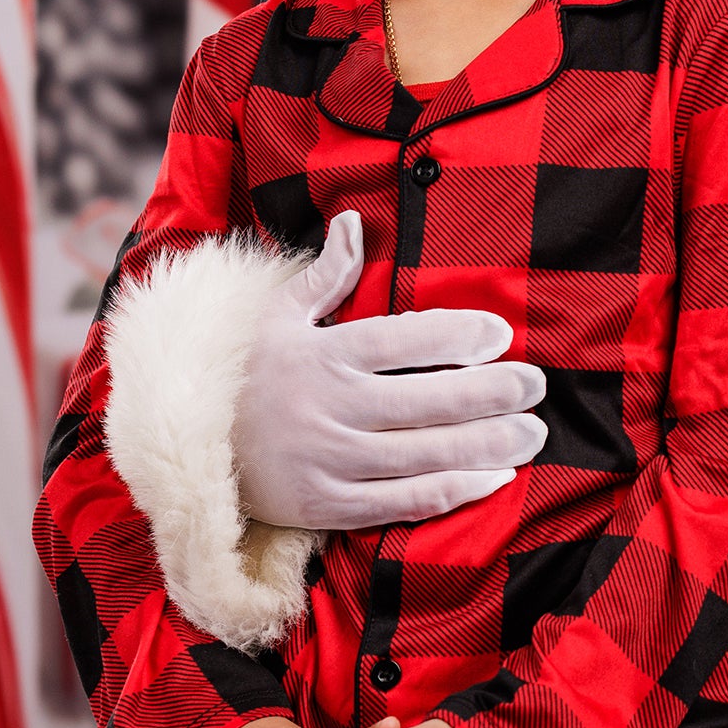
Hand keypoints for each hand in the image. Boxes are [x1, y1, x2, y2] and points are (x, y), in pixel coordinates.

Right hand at [232, 212, 548, 530]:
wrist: (190, 452)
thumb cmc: (246, 376)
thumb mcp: (277, 319)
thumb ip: (325, 276)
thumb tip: (354, 221)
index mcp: (321, 355)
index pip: (401, 341)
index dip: (457, 337)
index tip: (502, 333)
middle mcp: (329, 409)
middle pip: (427, 400)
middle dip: (492, 393)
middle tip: (537, 385)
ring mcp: (330, 462)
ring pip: (425, 454)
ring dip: (488, 444)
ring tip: (533, 432)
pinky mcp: (330, 506)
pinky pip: (404, 501)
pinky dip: (455, 490)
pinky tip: (497, 477)